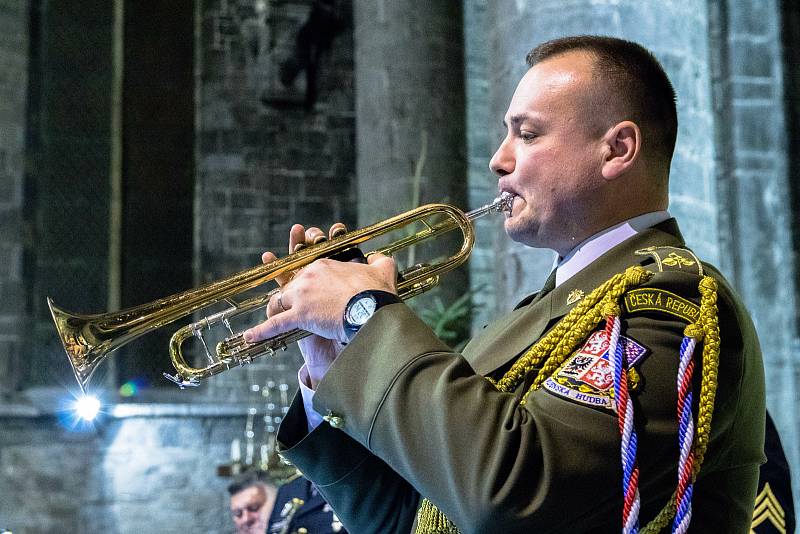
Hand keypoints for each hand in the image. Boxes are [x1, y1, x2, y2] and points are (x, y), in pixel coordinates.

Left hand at [244, 224, 397, 387]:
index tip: (310, 286)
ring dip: (276, 309)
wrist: (371, 310)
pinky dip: (261, 331)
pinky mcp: (299, 315)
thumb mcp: (382, 269)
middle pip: (290, 285)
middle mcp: (308, 277)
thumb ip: (378, 261)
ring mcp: (301, 296)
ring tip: (271, 316)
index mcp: (323, 265)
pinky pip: (276, 324)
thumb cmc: (377, 292)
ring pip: (280, 301)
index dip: (307, 279)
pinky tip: (250, 336)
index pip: (307, 270)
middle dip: (289, 294)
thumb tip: (377, 258)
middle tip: (291, 302)